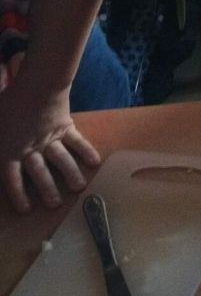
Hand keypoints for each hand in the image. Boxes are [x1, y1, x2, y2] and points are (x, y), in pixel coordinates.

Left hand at [0, 74, 100, 211]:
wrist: (36, 86)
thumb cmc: (9, 103)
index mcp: (10, 150)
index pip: (12, 178)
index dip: (18, 194)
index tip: (26, 209)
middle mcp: (32, 149)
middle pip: (40, 173)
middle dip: (47, 190)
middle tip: (55, 205)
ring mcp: (51, 139)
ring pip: (61, 161)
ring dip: (70, 175)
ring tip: (79, 188)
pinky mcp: (66, 127)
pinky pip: (77, 142)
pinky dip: (86, 151)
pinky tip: (95, 162)